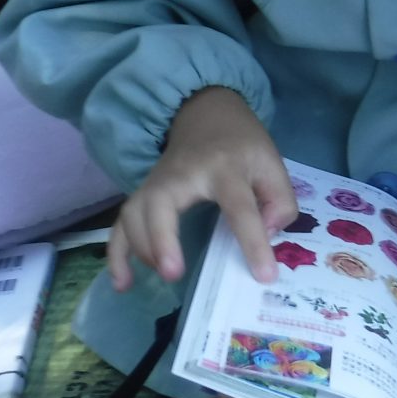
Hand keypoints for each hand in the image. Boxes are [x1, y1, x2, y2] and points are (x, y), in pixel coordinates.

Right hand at [108, 87, 296, 290]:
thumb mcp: (272, 163)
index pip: (239, 207)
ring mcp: (155, 183)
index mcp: (225, 168)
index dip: (253, 242)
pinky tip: (122, 283)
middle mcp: (182, 174)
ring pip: (133, 214)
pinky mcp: (142, 194)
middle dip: (162, 239)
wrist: (207, 114)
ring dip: (141, 249)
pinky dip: (116, 254)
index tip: (264, 275)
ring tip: (162, 277)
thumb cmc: (242, 146)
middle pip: (161, 203)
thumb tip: (268, 234)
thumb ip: (280, 200)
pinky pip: (120, 224)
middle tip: (173, 274)